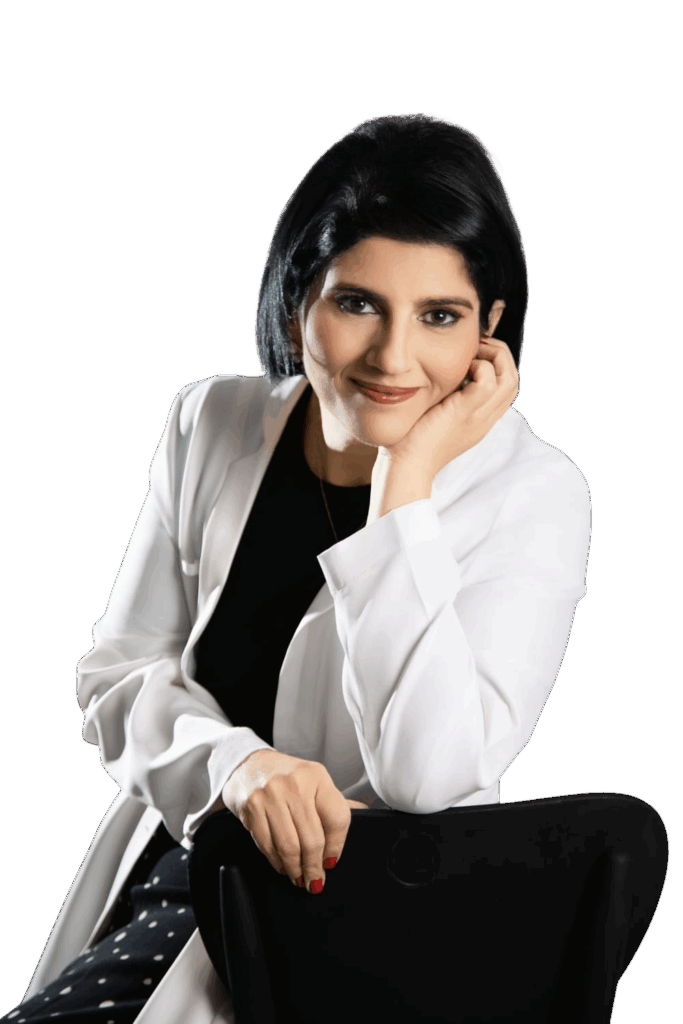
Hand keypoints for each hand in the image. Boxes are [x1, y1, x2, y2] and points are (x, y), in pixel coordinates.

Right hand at [221, 749, 366, 893]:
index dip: (337, 847)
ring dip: (296, 869)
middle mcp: (295, 784)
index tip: (332, 862)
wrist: (248, 763)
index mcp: (317, 776)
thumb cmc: (287, 776)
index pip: (337, 818)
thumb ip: (335, 801)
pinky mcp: (251, 807)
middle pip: (313, 838)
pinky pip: (267, 844)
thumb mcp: (314, 781)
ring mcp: (271, 794)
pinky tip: (282, 865)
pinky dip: (277, 861)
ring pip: (290, 846)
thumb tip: (365, 813)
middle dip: (315, 867)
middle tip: (316, 881)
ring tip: (300, 877)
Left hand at [379, 336, 519, 479]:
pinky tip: (460, 369)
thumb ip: (448, 396)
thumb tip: (446, 370)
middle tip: (478, 345)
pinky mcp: (464, 413)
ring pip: (509, 379)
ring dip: (494, 357)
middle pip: (513, 379)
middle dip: (500, 354)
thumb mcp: (437, 413)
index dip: (498, 363)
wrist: (406, 465)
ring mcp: (478, 417)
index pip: (507, 386)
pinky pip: (487, 383)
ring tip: (472, 352)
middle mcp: (485, 418)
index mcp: (481, 419)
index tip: (476, 352)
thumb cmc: (412, 440)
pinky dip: (479, 368)